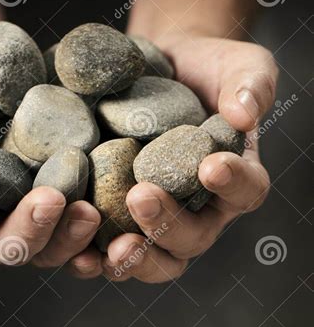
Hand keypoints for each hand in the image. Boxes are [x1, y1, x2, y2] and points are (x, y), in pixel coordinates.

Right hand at [0, 72, 100, 266]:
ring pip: (49, 251)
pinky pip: (83, 242)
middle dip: (29, 226)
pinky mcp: (67, 219)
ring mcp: (32, 228)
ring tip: (89, 211)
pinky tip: (121, 232)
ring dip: (70, 237)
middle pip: (7, 246)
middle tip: (50, 198)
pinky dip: (101, 243)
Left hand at [69, 36, 275, 281]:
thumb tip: (244, 115)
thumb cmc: (205, 68)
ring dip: (133, 259)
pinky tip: (75, 253)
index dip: (232, 183)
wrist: (156, 68)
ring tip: (112, 247)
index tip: (211, 165)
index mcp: (234, 178)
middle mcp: (198, 211)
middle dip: (168, 225)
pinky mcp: (115, 220)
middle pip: (192, 239)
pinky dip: (91, 257)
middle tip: (141, 196)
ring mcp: (156, 221)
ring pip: (153, 260)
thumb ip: (250, 87)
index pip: (246, 189)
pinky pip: (105, 252)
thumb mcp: (240, 66)